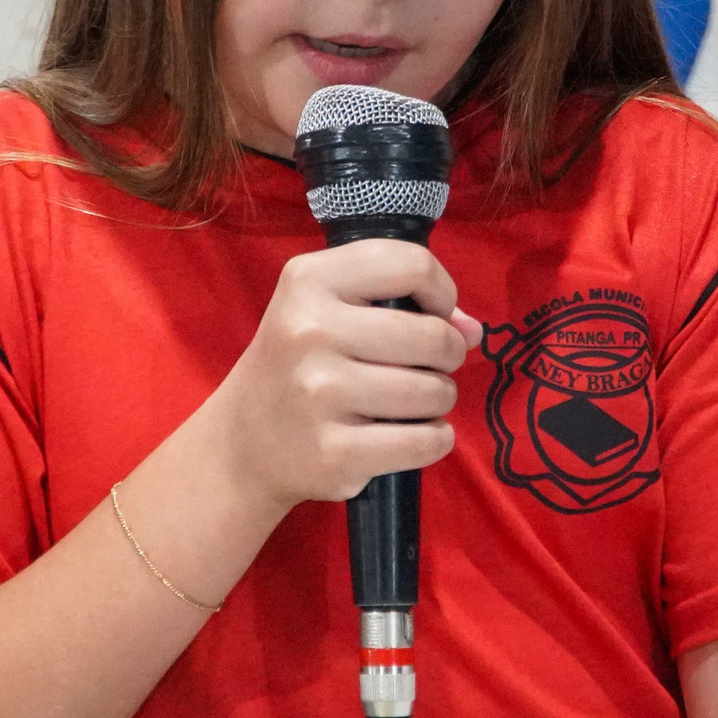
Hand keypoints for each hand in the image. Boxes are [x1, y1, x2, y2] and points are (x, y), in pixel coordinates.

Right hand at [211, 239, 482, 507]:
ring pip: (434, 392)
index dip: (440, 291)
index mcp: (309, 281)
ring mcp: (320, 394)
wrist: (243, 440)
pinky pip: (425, 442)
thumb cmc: (299, 363)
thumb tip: (473, 330)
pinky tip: (412, 434)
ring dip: (438, 399)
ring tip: (411, 401)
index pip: (411, 264)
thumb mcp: (328, 309)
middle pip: (433, 336)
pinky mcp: (335, 452)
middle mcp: (310, 331)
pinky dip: (434, 440)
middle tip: (426, 365)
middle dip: (447, 354)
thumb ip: (402, 304)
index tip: (432, 313)